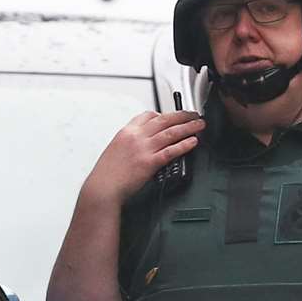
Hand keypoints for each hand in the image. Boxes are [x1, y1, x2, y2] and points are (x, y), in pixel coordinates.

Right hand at [83, 110, 203, 206]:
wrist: (103, 187)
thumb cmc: (107, 173)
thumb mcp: (116, 149)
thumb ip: (130, 143)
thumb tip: (143, 142)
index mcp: (127, 132)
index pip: (147, 115)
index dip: (163, 113)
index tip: (171, 115)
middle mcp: (136, 137)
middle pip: (164, 120)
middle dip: (182, 115)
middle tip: (193, 114)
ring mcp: (143, 149)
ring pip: (171, 133)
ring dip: (188, 127)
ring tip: (199, 125)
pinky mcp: (150, 162)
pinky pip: (171, 151)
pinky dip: (184, 145)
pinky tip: (193, 142)